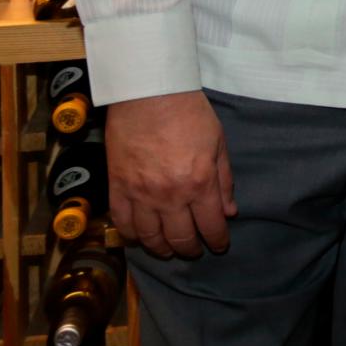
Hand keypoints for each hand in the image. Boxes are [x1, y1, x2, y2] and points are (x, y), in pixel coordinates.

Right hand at [106, 90, 236, 258]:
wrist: (148, 95)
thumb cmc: (189, 114)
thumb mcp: (218, 143)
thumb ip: (224, 181)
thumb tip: (229, 212)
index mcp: (199, 184)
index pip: (211, 225)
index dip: (217, 240)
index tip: (219, 245)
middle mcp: (170, 196)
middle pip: (180, 238)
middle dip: (191, 249)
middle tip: (195, 250)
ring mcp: (140, 194)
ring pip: (149, 237)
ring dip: (161, 249)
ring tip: (168, 250)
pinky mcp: (116, 188)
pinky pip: (122, 223)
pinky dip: (131, 236)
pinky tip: (139, 238)